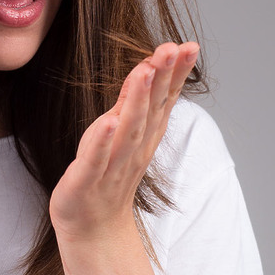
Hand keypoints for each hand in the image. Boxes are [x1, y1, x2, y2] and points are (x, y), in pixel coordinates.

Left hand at [49, 41, 198, 243]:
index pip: (164, 100)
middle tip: (173, 48)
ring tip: (146, 71)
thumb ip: (136, 100)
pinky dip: (102, 141)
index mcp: (144, 136)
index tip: (189, 46)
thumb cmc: (106, 174)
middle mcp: (134, 148)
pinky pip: (96, 159)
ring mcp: (112, 165)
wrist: (92, 228)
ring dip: (138, 101)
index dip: (176, 74)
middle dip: (163, 78)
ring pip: (128, 130)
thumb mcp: (123, 131)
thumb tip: (150, 65)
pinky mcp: (86, 180)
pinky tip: (108, 121)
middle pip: (152, 110)